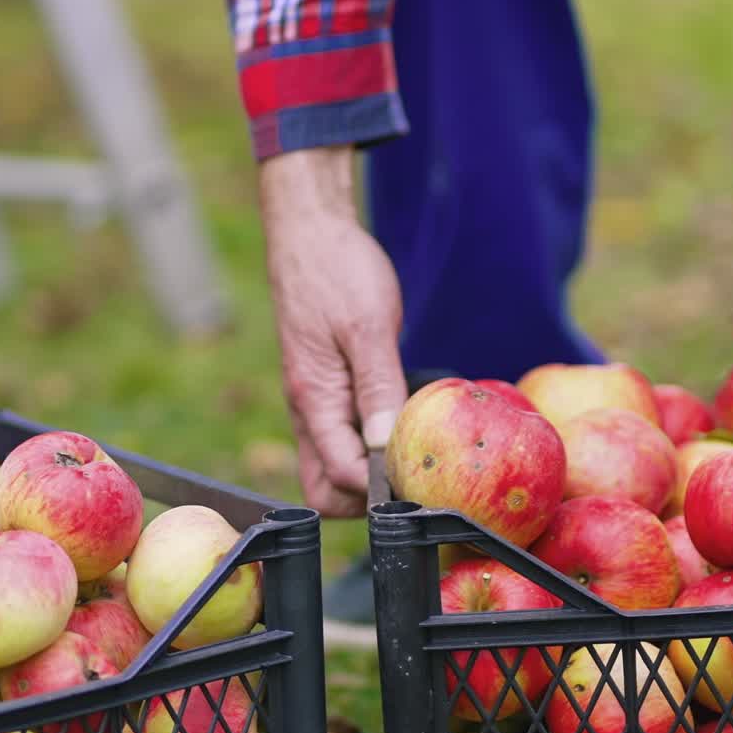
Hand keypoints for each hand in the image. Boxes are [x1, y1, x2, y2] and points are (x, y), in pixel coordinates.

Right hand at [259, 147, 405, 516]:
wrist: (312, 234)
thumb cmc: (337, 271)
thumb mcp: (367, 326)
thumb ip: (378, 387)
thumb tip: (387, 447)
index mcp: (314, 400)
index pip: (341, 476)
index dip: (382, 488)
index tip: (424, 479)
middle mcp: (309, 410)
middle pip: (327, 488)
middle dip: (367, 498)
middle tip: (416, 476)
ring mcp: (317, 402)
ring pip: (334, 465)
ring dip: (370, 472)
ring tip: (416, 451)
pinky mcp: (329, 388)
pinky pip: (344, 436)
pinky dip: (371, 444)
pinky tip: (406, 425)